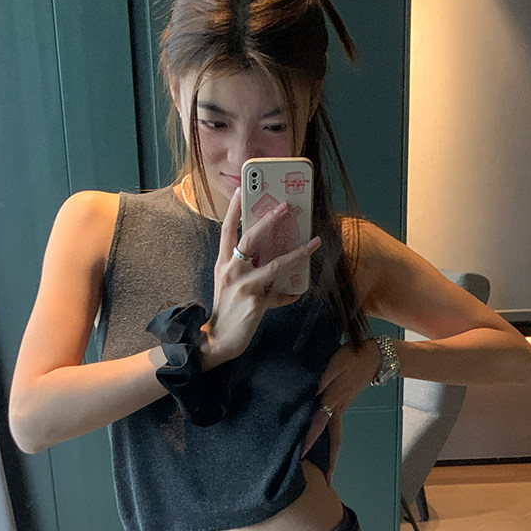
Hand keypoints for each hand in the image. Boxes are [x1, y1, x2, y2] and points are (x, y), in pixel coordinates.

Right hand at [200, 187, 321, 369]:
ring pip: (274, 264)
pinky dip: (290, 295)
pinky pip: (280, 295)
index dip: (233, 209)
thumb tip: (275, 264)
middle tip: (284, 206)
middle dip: (268, 220)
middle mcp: (231, 271)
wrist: (217, 340)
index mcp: (223, 263)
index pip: (227, 230)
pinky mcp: (255, 303)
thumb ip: (250, 271)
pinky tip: (298, 293)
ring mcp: (243, 286)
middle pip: (249, 238)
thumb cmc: (227, 310)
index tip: (240, 189)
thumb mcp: (231, 285)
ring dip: (297, 252)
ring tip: (313, 242)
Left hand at [300, 338, 381, 482]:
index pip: (319, 424)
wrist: (375, 356)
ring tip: (328, 473)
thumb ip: (325, 376)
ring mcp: (341, 408)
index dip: (310, 440)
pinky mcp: (342, 404)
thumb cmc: (354, 356)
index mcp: (333, 399)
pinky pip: (335, 428)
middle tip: (328, 481)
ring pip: (335, 437)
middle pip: (333, 441)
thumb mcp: (338, 361)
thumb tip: (314, 392)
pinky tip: (323, 446)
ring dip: (332, 455)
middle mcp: (337, 408)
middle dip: (330, 462)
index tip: (302, 455)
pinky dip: (331, 441)